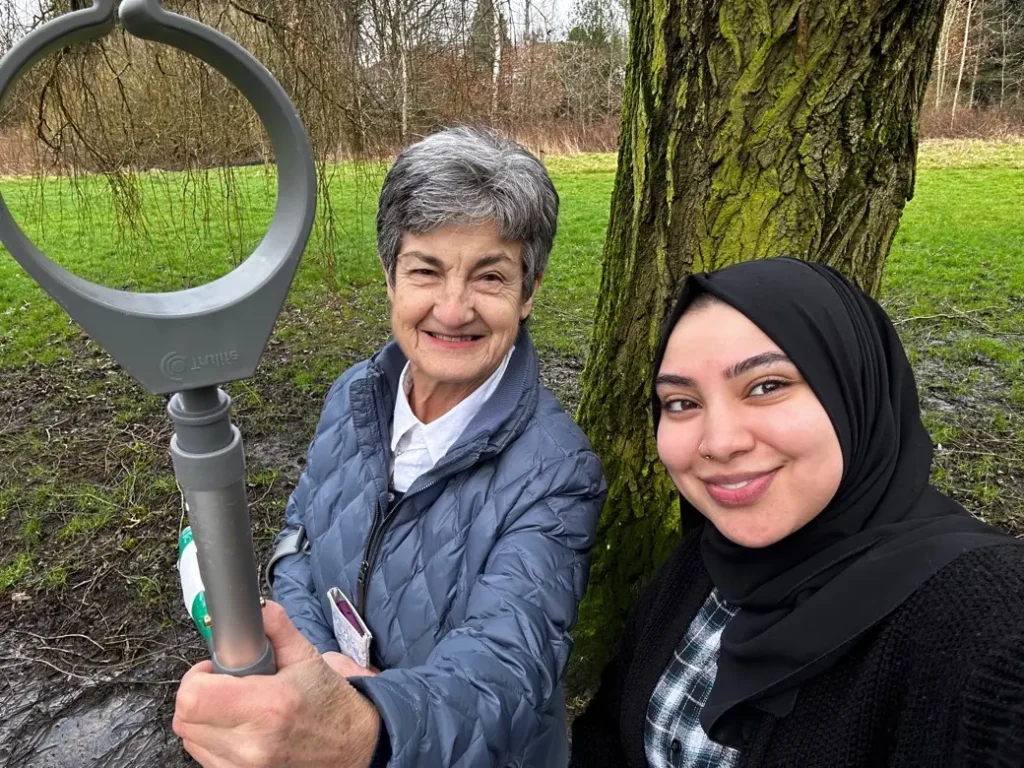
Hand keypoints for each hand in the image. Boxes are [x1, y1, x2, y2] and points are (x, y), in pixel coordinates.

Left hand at [173, 601, 380, 766]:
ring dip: (203, 718)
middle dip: (199, 694)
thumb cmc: (329, 703)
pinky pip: (203, 754)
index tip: (214, 669)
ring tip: (235, 706)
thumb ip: (276, 626)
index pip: (194, 697)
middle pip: (185, 718)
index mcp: (269, 706)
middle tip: (226, 684)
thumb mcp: (307, 657)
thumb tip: (254, 606)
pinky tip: (238, 726)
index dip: (197, 677)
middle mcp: (252, 744)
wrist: (352, 746)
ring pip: (190, 737)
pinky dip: (211, 738)